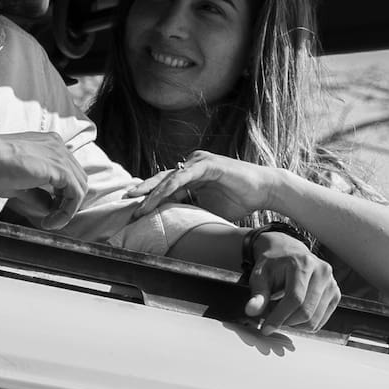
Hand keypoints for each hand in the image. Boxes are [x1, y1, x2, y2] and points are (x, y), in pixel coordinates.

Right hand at [0, 130, 88, 230]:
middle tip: (49, 220)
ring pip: (80, 187)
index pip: (67, 172)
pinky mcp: (60, 168)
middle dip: (67, 203)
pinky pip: (76, 194)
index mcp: (48, 145)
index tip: (48, 212)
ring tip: (49, 223)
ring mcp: (60, 155)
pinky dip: (67, 211)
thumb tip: (50, 207)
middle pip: (77, 179)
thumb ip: (37, 194)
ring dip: (67, 210)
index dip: (62, 195)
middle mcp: (58, 146)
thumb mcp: (19, 184)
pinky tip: (51, 221)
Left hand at [127, 150, 283, 224]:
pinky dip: (170, 187)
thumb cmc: (239, 200)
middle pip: (162, 179)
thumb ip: (191, 211)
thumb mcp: (208, 209)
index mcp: (191, 174)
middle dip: (142, 191)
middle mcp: (192, 164)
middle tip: (124, 201)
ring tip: (138, 206)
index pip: (165, 186)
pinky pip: (183, 176)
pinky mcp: (207, 164)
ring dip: (152, 193)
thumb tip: (173, 227)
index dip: (149, 197)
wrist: (264, 191)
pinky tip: (158, 197)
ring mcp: (199, 162)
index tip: (133, 210)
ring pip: (169, 178)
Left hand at [243, 229, 338, 334]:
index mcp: (304, 263)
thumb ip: (258, 294)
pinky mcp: (335, 293)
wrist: (288, 252)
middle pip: (306, 311)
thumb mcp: (260, 275)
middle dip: (286, 322)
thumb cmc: (273, 264)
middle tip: (272, 319)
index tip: (266, 328)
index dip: (279, 317)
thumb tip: (251, 310)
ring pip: (314, 319)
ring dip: (295, 324)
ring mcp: (331, 283)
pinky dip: (305, 324)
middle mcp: (322, 271)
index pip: (294, 298)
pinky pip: (321, 320)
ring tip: (282, 313)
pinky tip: (294, 313)